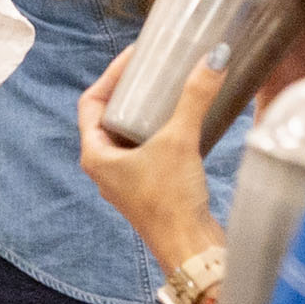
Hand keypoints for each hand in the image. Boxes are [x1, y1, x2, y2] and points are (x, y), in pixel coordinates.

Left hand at [73, 59, 220, 268]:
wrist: (190, 247)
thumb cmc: (172, 200)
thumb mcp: (180, 140)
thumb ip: (195, 97)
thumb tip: (213, 58)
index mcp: (95, 155)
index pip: (91, 102)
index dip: (111, 76)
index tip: (135, 56)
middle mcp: (104, 167)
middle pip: (108, 116)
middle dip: (129, 91)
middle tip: (153, 68)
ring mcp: (125, 179)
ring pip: (128, 134)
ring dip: (144, 112)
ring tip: (167, 88)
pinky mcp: (147, 187)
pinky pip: (146, 149)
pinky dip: (158, 131)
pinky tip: (181, 121)